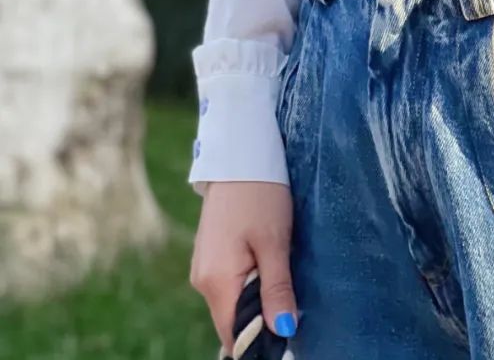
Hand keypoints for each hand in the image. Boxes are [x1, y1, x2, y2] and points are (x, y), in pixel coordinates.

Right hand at [190, 180, 298, 355]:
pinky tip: (266, 262)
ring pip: (232, 305)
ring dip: (256, 300)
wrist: (239, 156)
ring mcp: (203, 269)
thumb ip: (277, 289)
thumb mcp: (275, 241)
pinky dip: (248, 285)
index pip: (234, 336)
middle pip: (232, 323)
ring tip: (279, 271)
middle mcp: (203, 282)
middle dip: (261, 319)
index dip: (261, 339)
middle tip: (289, 295)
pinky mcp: (209, 258)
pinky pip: (229, 287)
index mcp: (216, 282)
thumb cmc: (260, 194)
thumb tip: (284, 330)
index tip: (287, 328)